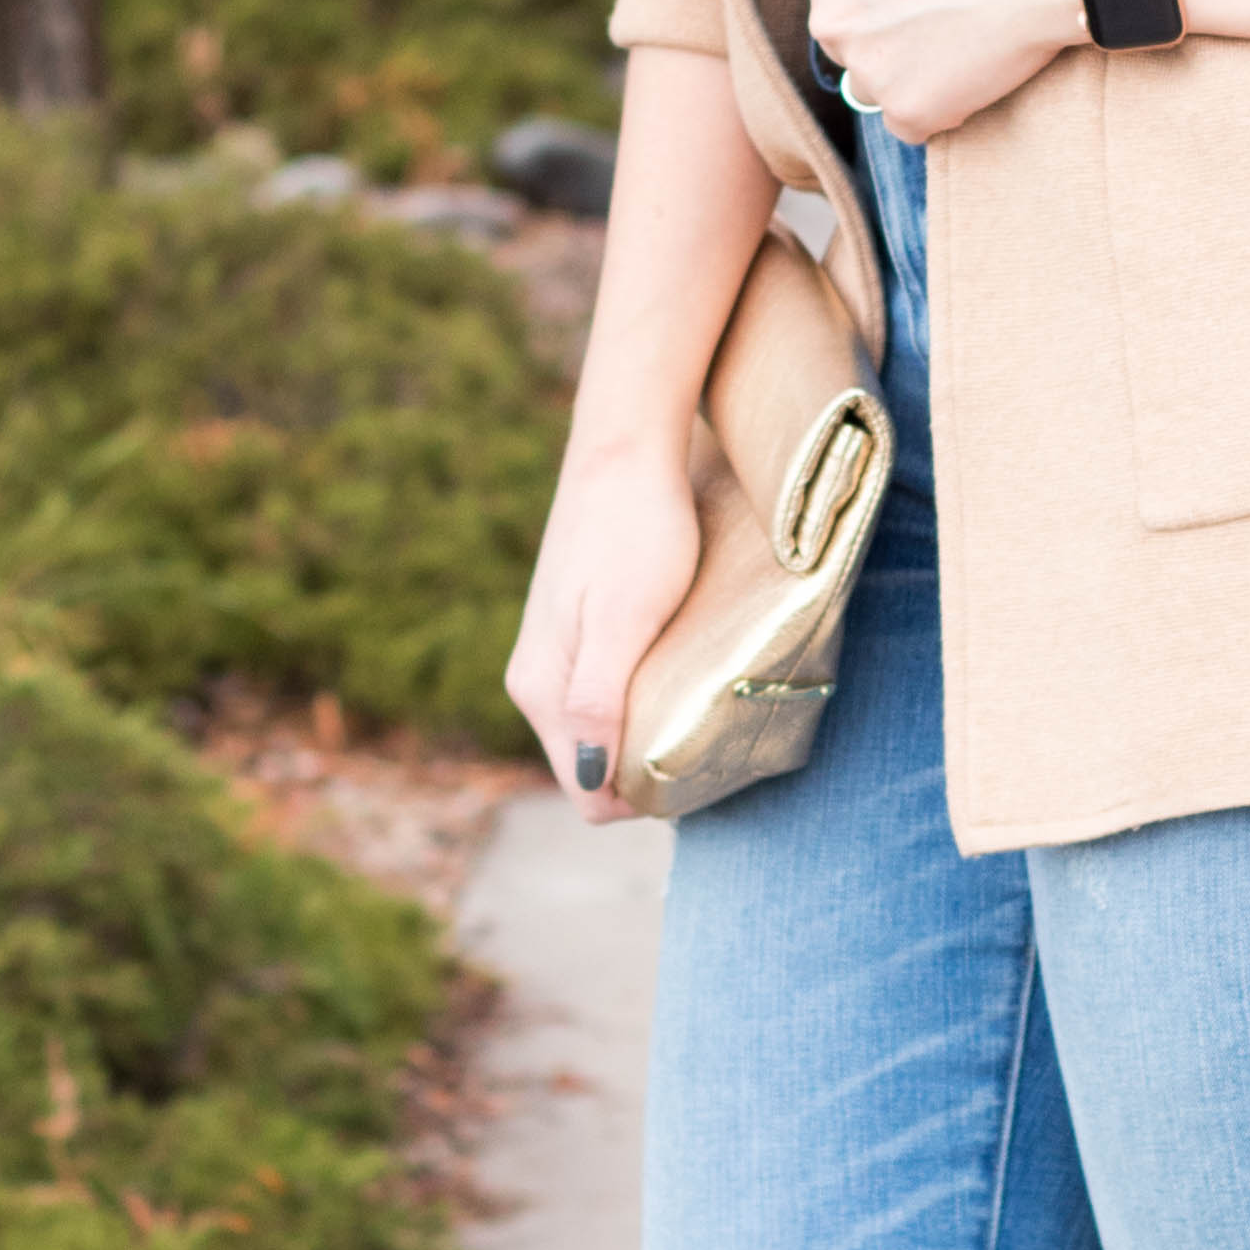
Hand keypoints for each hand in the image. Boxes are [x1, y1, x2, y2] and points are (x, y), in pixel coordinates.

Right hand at [506, 433, 704, 823]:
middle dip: (647, 770)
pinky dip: (642, 701)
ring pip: (601, 732)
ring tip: (701, 704)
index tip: (699, 770)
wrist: (625, 450)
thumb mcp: (625, 618)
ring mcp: (553, 657)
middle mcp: (536, 683)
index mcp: (542, 691)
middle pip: (593, 769)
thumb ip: (599, 697)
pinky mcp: (574, 633)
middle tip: (712, 739)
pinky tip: (679, 675)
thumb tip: (591, 777)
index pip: (588, 794)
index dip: (643, 799)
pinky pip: (605, 698)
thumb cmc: (635, 531)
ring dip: (647, 734)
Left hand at [787, 0, 1088, 137]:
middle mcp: (830, 18)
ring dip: (911, 73)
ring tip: (965, 38)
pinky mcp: (908, 111)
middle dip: (890, 32)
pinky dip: (941, 107)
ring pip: (877, 86)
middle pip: (851, 42)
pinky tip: (973, 70)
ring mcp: (867, 70)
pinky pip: (913, 123)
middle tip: (949, 8)